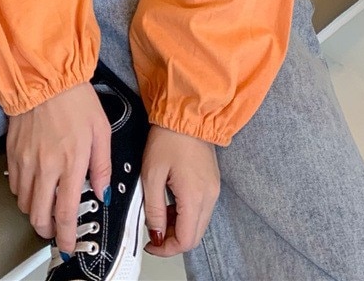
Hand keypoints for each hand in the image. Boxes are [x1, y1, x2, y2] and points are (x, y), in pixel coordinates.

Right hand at [5, 80, 111, 255]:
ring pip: (24, 203)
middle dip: (47, 230)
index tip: (68, 245)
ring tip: (46, 206)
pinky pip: (14, 184)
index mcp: (71, 163)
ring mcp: (25, 161)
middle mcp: (45, 167)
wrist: (46, 77)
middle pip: (38, 216)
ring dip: (34, 211)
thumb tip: (103, 192)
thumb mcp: (102, 130)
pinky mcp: (12, 152)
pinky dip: (22, 192)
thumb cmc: (76, 99)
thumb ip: (103, 165)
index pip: (66, 213)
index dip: (66, 236)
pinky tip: (34, 184)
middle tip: (56, 230)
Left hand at [140, 124, 220, 256]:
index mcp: (195, 196)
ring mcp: (213, 189)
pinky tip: (170, 202)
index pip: (186, 240)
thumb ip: (153, 208)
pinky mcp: (213, 182)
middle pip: (195, 235)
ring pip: (198, 223)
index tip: (150, 243)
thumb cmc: (168, 138)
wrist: (187, 114)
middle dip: (173, 239)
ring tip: (158, 213)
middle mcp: (209, 196)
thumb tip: (156, 233)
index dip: (167, 248)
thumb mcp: (152, 174)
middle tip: (153, 232)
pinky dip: (186, 213)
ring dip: (179, 226)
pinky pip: (201, 209)